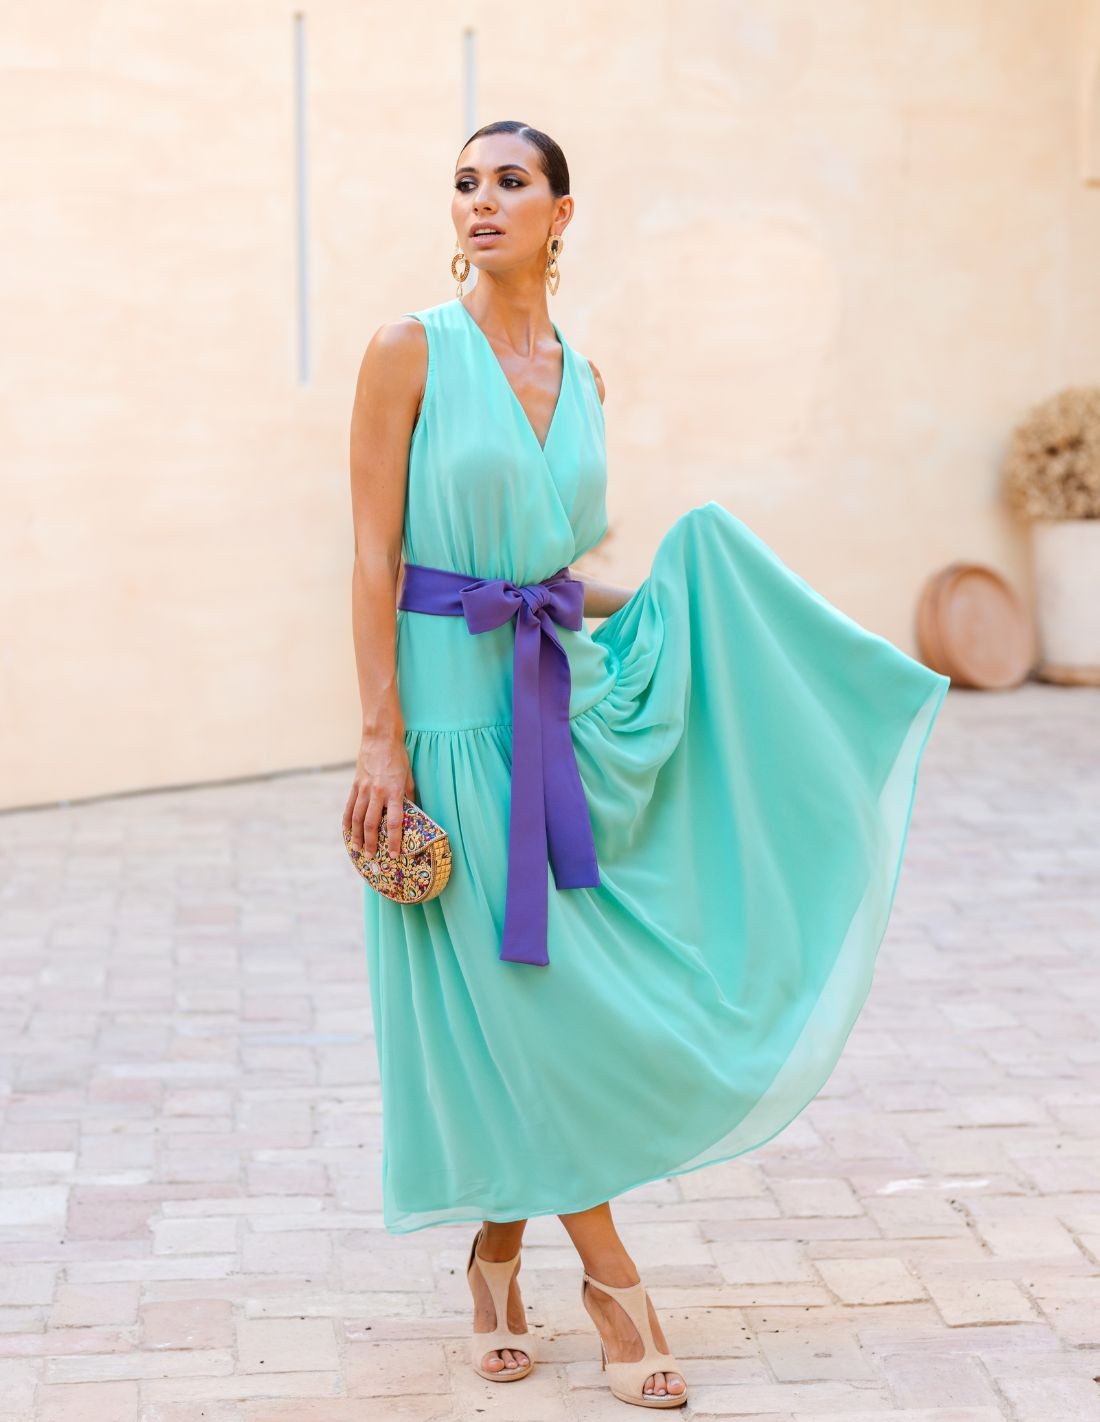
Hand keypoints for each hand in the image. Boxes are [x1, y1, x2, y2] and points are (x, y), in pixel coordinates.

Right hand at [343, 732, 416, 858]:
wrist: (380, 737)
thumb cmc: (398, 756)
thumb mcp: (409, 775)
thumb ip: (409, 795)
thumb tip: (413, 813)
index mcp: (394, 791)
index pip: (394, 822)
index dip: (394, 840)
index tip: (395, 854)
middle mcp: (377, 792)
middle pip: (371, 824)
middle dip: (372, 843)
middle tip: (372, 857)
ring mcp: (364, 789)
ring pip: (357, 818)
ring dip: (357, 836)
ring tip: (358, 849)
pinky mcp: (355, 784)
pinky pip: (349, 806)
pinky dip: (347, 821)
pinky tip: (347, 832)